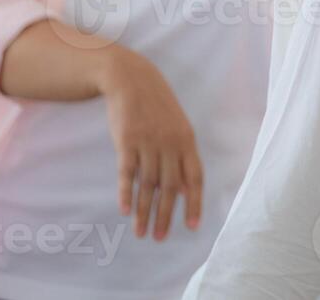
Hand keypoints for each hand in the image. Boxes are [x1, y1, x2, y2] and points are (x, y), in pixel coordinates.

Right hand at [96, 48, 204, 240]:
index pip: (195, 177)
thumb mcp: (177, 128)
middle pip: (170, 187)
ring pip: (148, 184)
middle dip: (166, 215)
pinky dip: (126, 193)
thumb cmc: (157, 107)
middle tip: (161, 238)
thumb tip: (185, 189)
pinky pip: (128, 172)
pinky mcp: (126, 141)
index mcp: (187, 141)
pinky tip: (125, 211)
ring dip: (144, 212)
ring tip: (142, 233)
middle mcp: (170, 144)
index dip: (195, 202)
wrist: (133, 80)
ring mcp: (148, 142)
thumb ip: (182, 157)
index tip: (193, 226)